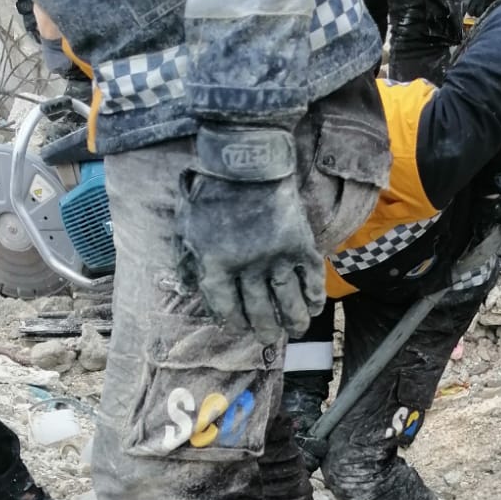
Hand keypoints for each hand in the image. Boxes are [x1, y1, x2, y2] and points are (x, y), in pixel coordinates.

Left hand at [177, 125, 324, 344]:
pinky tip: (314, 307)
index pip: (227, 308)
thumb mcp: (186, 227)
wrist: (246, 161)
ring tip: (294, 331)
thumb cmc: (211, 193)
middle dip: (264, 329)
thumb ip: (187, 261)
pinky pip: (311, 280)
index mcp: (217, 266)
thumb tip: (190, 289)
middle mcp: (248, 269)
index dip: (234, 321)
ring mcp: (277, 258)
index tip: (238, 325)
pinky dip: (314, 296)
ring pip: (288, 302)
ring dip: (293, 321)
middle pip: (259, 312)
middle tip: (268, 338)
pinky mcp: (299, 245)